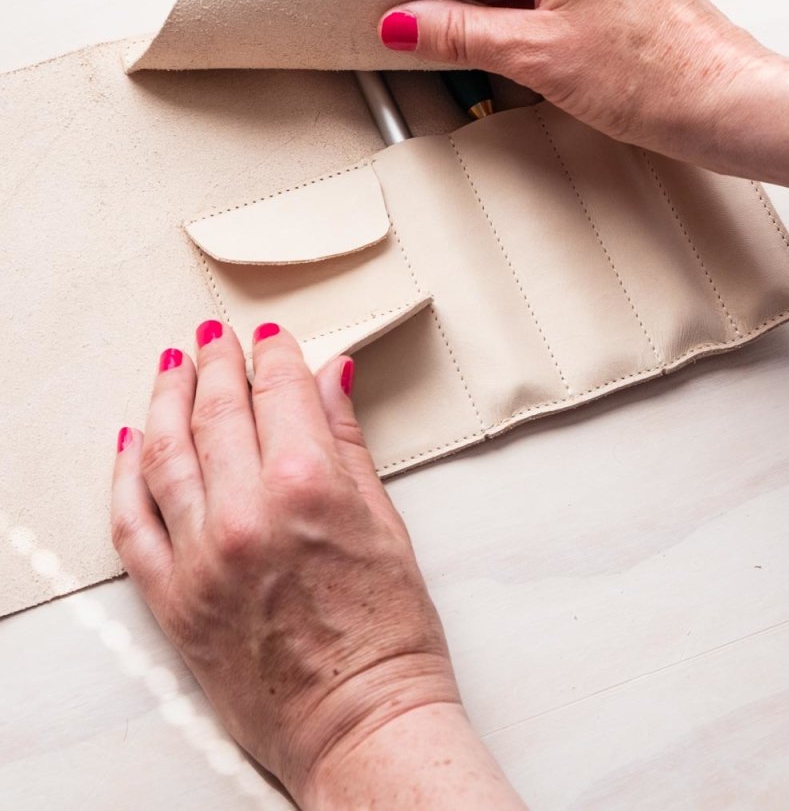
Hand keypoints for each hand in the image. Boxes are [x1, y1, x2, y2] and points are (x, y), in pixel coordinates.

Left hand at [111, 323, 524, 808]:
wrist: (359, 724)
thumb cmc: (387, 633)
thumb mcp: (384, 521)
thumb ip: (347, 441)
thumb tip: (331, 379)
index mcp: (306, 487)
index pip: (280, 391)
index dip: (275, 355)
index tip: (271, 340)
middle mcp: (245, 514)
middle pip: (217, 411)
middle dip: (216, 363)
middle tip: (215, 338)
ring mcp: (201, 556)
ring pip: (166, 452)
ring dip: (167, 399)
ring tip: (173, 368)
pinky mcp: (172, 598)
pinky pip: (132, 522)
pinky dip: (126, 474)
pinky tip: (133, 440)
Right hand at [382, 0, 788, 186]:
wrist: (722, 103)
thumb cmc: (658, 75)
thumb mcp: (534, 55)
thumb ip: (457, 33)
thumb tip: (405, 23)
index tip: (377, 13)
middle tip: (403, 39)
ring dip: (473, 9)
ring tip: (446, 51)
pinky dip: (507, 11)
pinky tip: (488, 43)